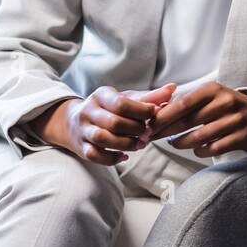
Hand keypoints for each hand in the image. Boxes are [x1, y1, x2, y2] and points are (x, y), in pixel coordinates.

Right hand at [33, 83, 176, 165]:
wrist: (73, 120)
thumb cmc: (108, 108)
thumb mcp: (126, 98)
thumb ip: (149, 97)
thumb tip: (172, 88)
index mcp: (101, 95)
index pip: (122, 103)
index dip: (142, 111)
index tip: (156, 114)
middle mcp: (89, 111)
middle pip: (114, 122)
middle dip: (135, 130)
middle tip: (149, 133)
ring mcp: (83, 129)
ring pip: (102, 138)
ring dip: (125, 144)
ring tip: (140, 145)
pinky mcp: (81, 147)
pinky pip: (94, 155)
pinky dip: (111, 158)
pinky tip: (124, 156)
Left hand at [146, 81, 246, 157]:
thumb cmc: (225, 107)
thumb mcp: (209, 96)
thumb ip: (185, 102)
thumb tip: (156, 113)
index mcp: (213, 89)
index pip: (182, 104)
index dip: (163, 117)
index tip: (148, 126)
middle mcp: (225, 102)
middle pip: (187, 121)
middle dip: (166, 131)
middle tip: (152, 138)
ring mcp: (235, 120)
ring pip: (199, 137)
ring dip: (181, 143)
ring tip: (174, 143)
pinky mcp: (241, 137)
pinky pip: (213, 149)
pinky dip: (200, 151)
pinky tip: (197, 149)